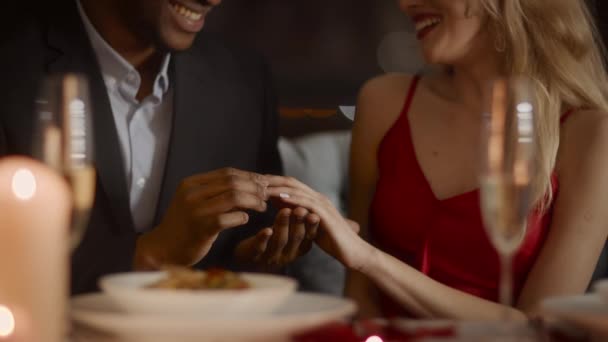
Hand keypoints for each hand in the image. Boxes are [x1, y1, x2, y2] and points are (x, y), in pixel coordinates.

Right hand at [134, 168, 268, 269]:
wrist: (162, 249)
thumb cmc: (184, 226)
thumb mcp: (196, 203)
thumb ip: (217, 193)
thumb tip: (250, 185)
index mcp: (191, 184)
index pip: (227, 173)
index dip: (249, 176)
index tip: (263, 182)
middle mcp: (192, 194)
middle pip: (233, 182)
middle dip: (254, 187)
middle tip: (267, 194)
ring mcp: (196, 210)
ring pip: (234, 197)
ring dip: (253, 201)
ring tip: (263, 206)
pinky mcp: (201, 228)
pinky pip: (230, 217)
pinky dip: (242, 217)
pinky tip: (246, 219)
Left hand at [234, 207, 319, 269]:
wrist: (250, 260)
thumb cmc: (274, 243)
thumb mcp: (290, 234)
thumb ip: (298, 221)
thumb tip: (306, 199)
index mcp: (298, 249)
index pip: (309, 236)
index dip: (312, 226)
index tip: (315, 215)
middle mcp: (288, 255)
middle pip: (297, 237)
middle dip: (300, 222)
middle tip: (301, 209)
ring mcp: (272, 257)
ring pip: (280, 240)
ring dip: (284, 224)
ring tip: (285, 210)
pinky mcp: (254, 256)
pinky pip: (260, 247)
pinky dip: (264, 238)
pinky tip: (267, 230)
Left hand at [265, 176, 369, 269]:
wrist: (354, 253)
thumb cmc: (334, 241)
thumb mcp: (311, 227)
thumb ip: (299, 215)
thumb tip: (282, 205)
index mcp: (315, 200)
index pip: (291, 185)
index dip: (274, 182)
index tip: (256, 183)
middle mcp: (319, 198)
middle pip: (292, 182)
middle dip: (273, 180)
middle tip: (254, 179)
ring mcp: (323, 205)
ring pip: (297, 190)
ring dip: (279, 187)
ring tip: (262, 186)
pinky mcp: (325, 215)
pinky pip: (306, 203)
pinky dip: (292, 198)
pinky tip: (279, 198)